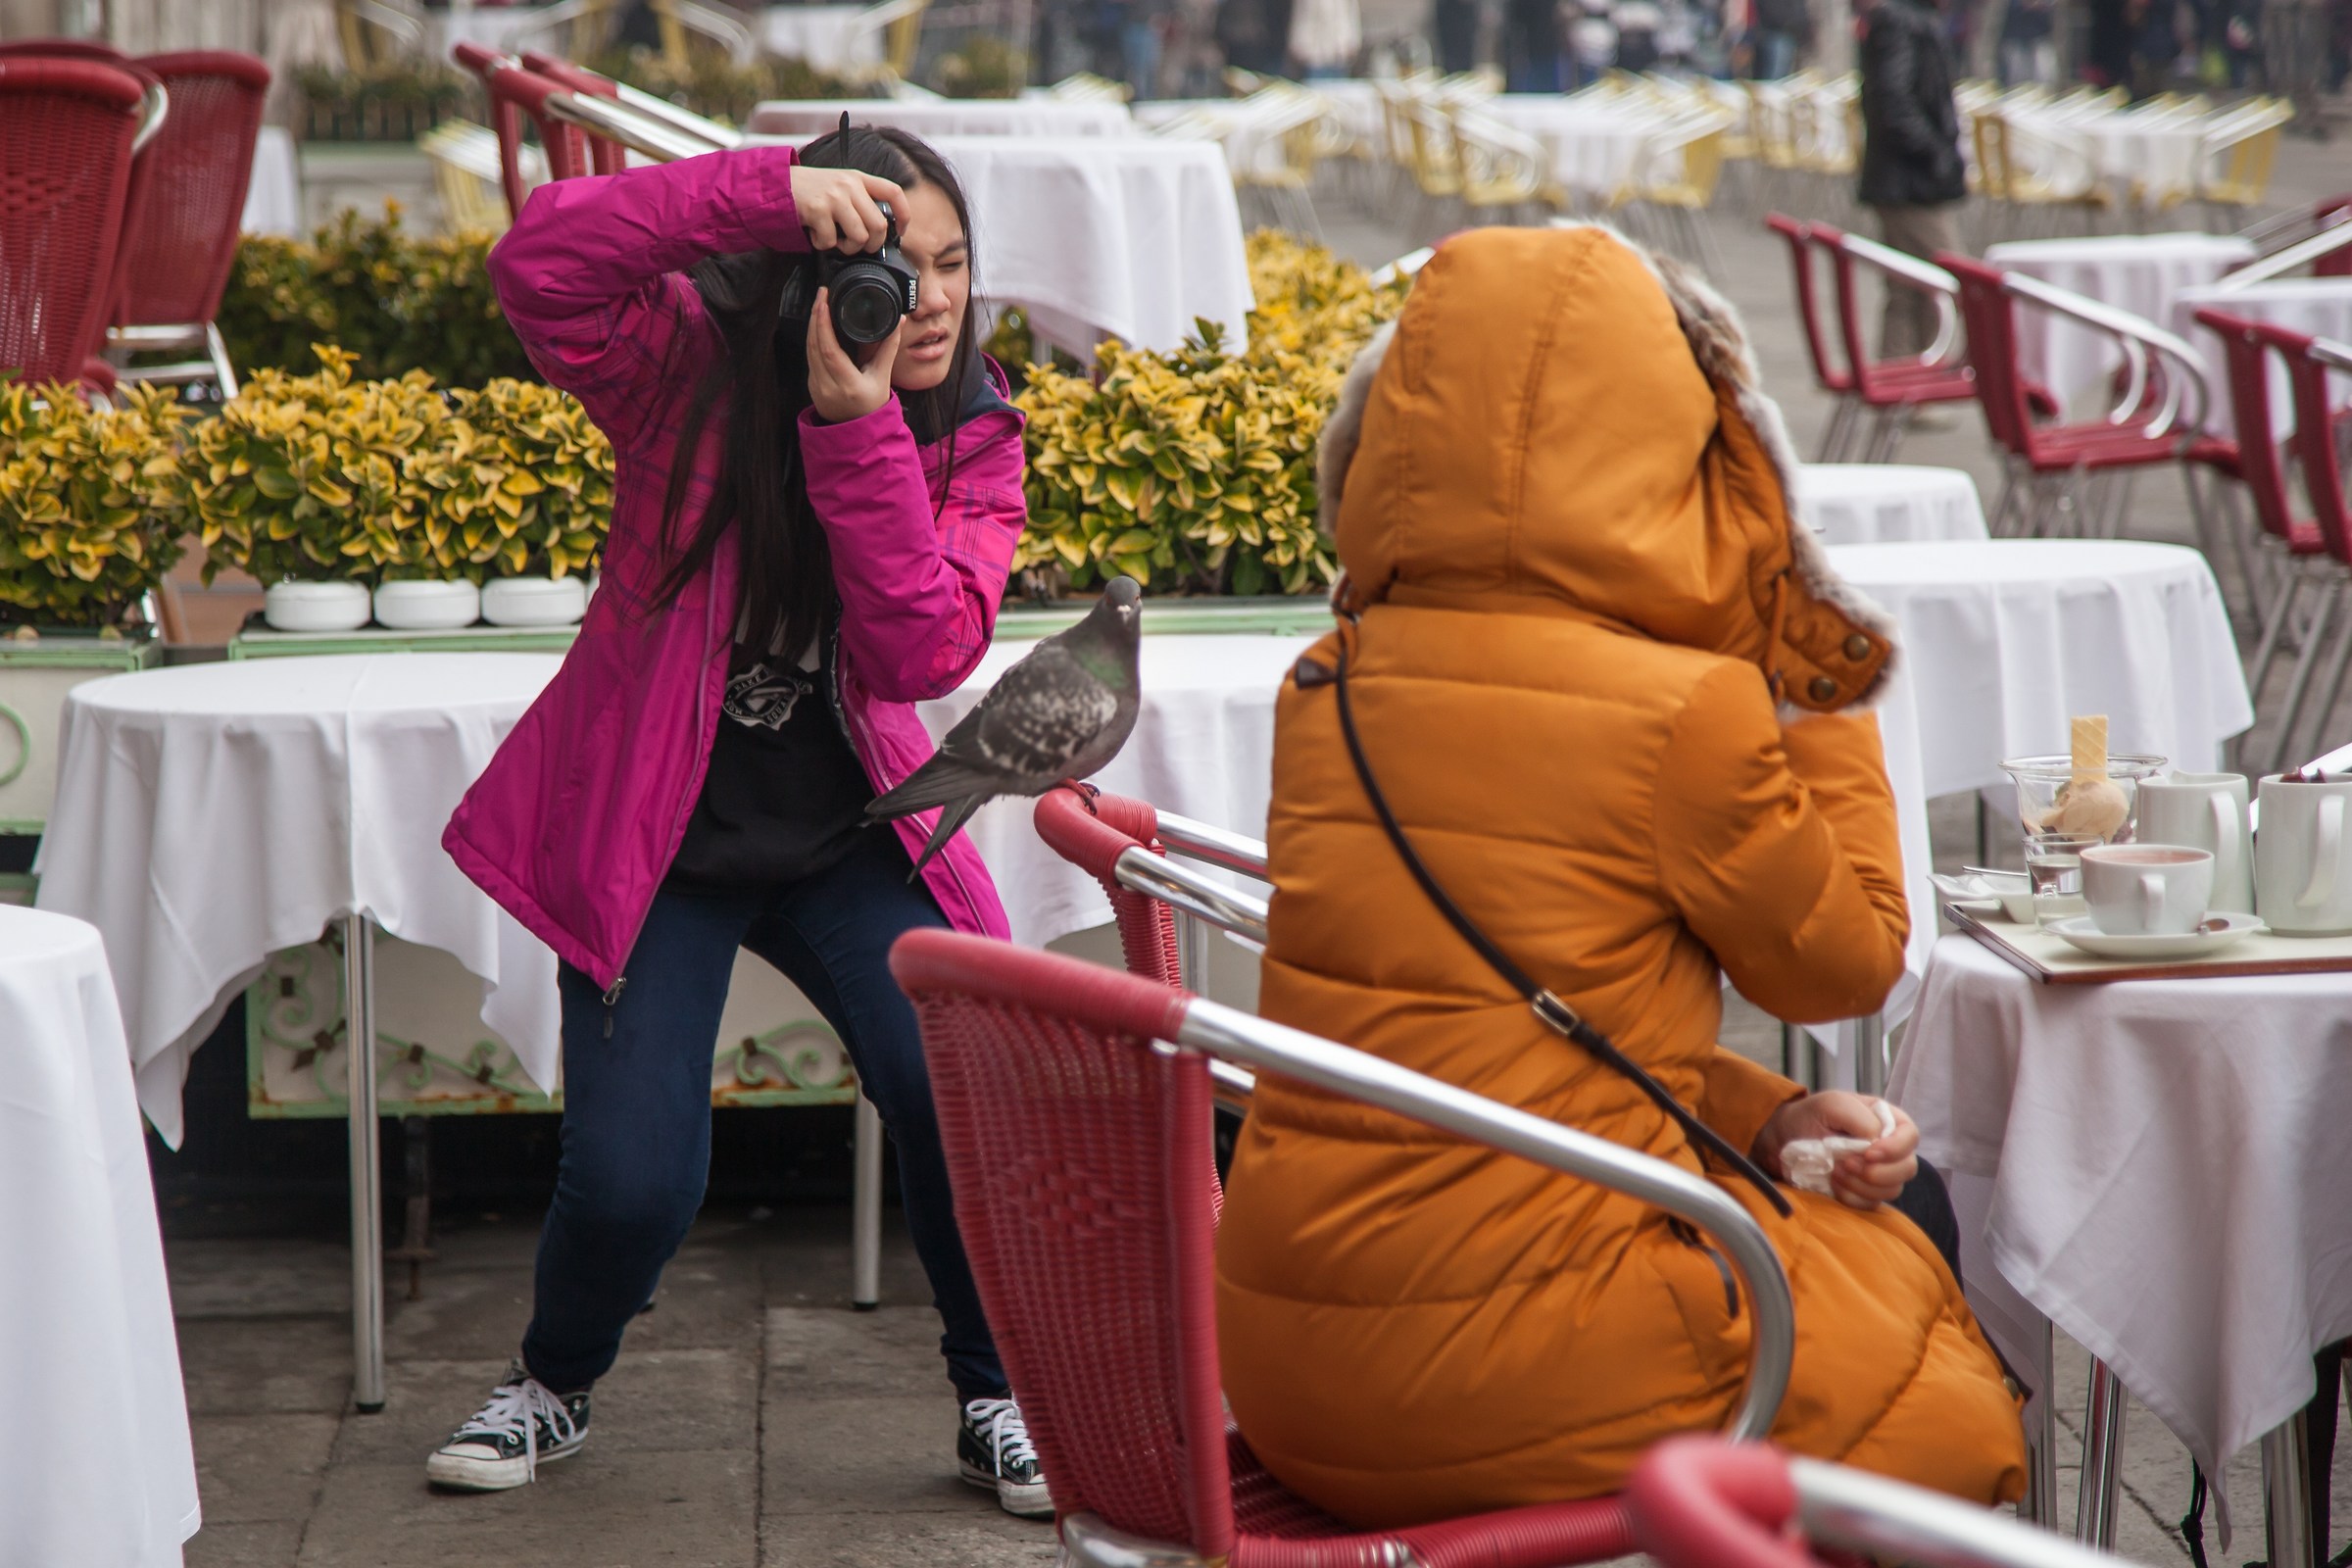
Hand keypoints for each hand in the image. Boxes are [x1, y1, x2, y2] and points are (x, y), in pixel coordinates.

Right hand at [789, 164, 906, 254]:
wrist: (778, 183)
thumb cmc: (811, 190)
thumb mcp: (839, 185)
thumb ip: (859, 200)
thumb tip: (880, 229)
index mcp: (858, 178)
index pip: (893, 192)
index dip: (903, 214)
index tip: (900, 231)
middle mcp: (849, 185)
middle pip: (879, 225)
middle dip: (872, 244)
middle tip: (859, 246)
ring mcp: (834, 197)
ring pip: (860, 236)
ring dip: (849, 248)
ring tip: (836, 241)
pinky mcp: (818, 209)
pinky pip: (830, 241)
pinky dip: (823, 245)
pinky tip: (815, 234)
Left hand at [806, 287, 901, 422]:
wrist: (858, 430)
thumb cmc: (873, 405)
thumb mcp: (883, 377)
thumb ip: (889, 348)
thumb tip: (899, 320)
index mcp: (848, 385)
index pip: (829, 350)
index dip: (823, 325)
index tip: (824, 302)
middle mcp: (828, 386)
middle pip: (814, 345)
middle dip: (815, 316)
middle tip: (821, 294)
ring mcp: (816, 386)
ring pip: (808, 349)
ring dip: (812, 324)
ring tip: (819, 304)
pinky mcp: (811, 384)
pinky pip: (809, 356)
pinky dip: (813, 337)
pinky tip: (818, 324)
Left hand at [1752, 1092, 1918, 1210]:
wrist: (1784, 1140)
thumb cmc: (1809, 1116)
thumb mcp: (1831, 1104)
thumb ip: (1859, 1117)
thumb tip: (1877, 1141)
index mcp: (1886, 1120)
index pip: (1910, 1136)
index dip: (1895, 1148)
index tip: (1869, 1153)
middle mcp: (1888, 1148)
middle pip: (1907, 1168)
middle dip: (1878, 1172)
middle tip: (1846, 1164)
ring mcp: (1878, 1172)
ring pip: (1892, 1189)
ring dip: (1861, 1184)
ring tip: (1835, 1170)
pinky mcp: (1864, 1192)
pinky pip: (1871, 1204)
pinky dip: (1851, 1197)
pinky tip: (1833, 1183)